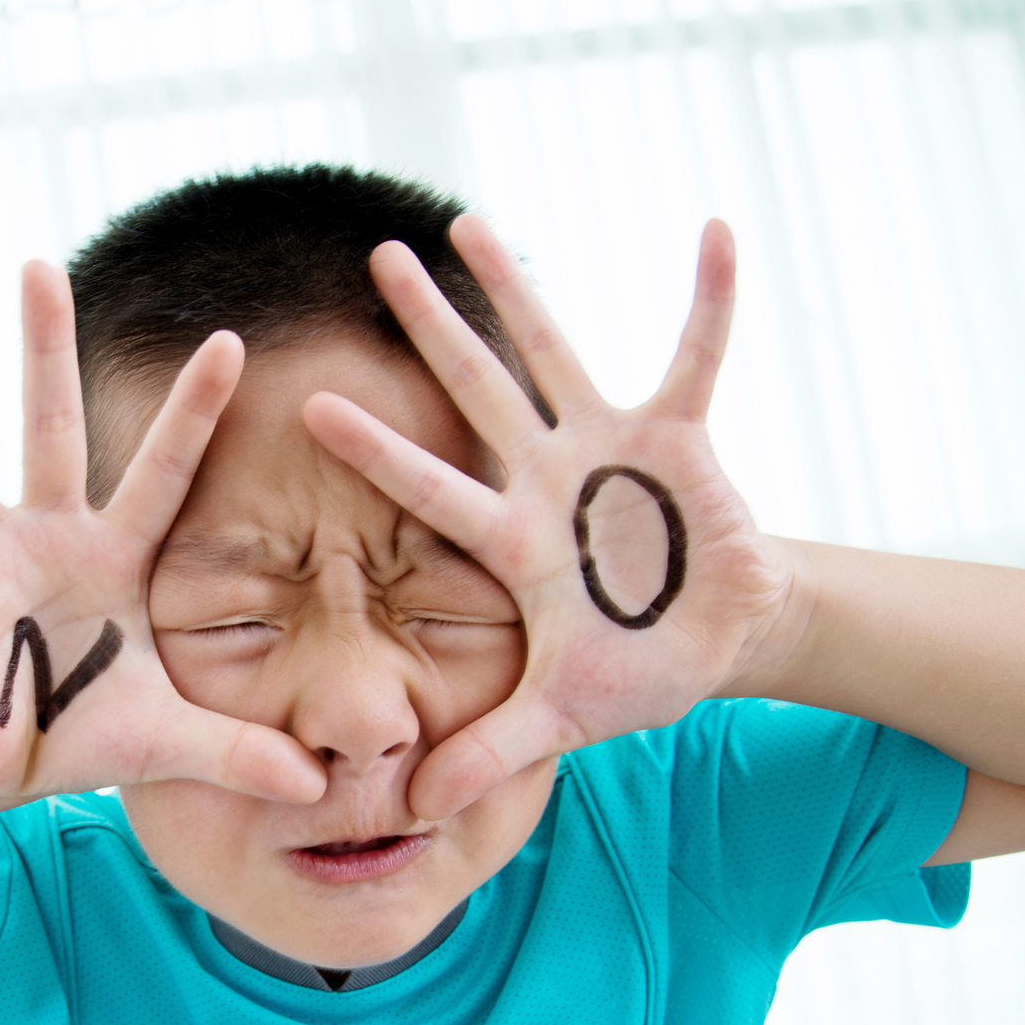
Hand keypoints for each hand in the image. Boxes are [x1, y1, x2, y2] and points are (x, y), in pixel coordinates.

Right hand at [0, 262, 326, 808]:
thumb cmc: (81, 731)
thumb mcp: (172, 741)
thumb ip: (242, 751)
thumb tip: (319, 788)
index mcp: (114, 555)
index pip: (165, 471)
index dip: (196, 411)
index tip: (232, 341)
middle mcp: (45, 536)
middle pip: (50, 425)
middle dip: (45, 346)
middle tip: (38, 263)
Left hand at [303, 217, 795, 819]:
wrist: (717, 642)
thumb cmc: (632, 670)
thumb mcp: (559, 715)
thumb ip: (489, 750)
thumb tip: (417, 807)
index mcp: (511, 538)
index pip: (428, 486)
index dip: (375, 449)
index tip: (307, 402)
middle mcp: (546, 476)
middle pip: (473, 389)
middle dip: (428, 327)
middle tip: (375, 258)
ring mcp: (609, 447)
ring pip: (553, 350)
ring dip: (517, 288)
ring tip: (469, 217)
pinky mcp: (681, 434)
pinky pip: (698, 353)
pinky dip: (709, 298)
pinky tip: (713, 229)